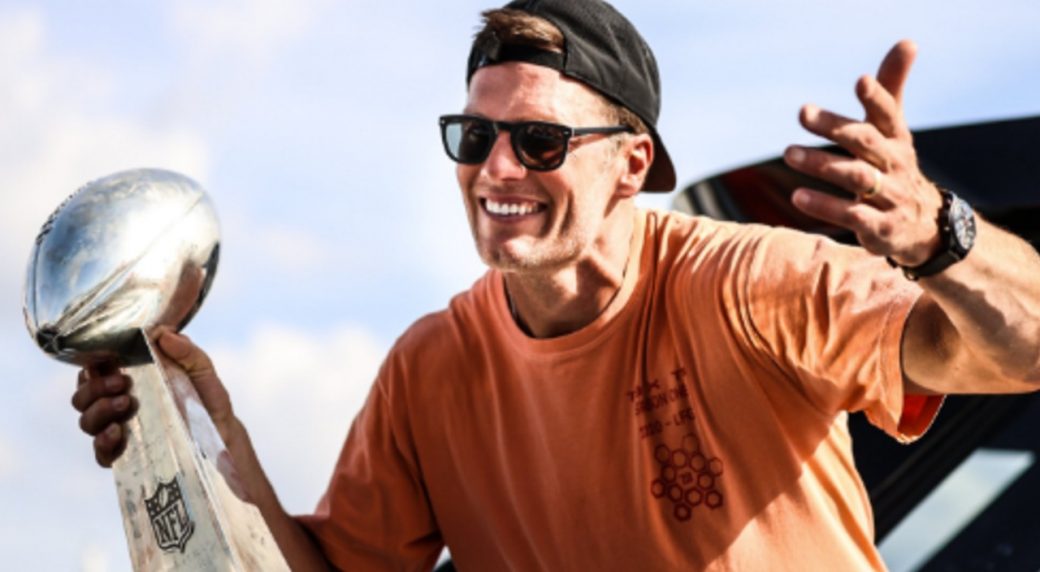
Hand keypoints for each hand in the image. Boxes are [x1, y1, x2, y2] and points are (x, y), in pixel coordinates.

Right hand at [71, 330, 233, 466]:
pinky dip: (103, 442)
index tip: (106, 361)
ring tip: (125, 403)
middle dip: (94, 388)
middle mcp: (116, 406)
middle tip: (121, 382)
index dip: (90, 366)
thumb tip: (164, 334)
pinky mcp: (125, 456)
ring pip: (87, 422)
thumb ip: (186, 352)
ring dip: (99, 410)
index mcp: (128, 381)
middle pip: (82, 397)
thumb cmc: (207, 399)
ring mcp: (118, 431)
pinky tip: (117, 432)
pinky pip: (101, 453)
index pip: (93, 372)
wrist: (223, 434)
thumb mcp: (201, 370)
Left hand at [783, 40, 942, 266]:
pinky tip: (797, 197)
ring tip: (789, 153)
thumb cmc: (895, 167)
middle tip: (803, 113)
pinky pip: (852, 216)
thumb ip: (890, 91)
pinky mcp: (880, 227)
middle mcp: (895, 164)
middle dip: (836, 127)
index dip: (877, 98)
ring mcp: (890, 196)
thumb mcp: (893, 131)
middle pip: (866, 142)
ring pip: (857, 178)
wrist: (924, 226)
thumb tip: (906, 42)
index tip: (860, 81)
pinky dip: (826, 207)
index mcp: (896, 139)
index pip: (888, 114)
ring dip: (823, 165)